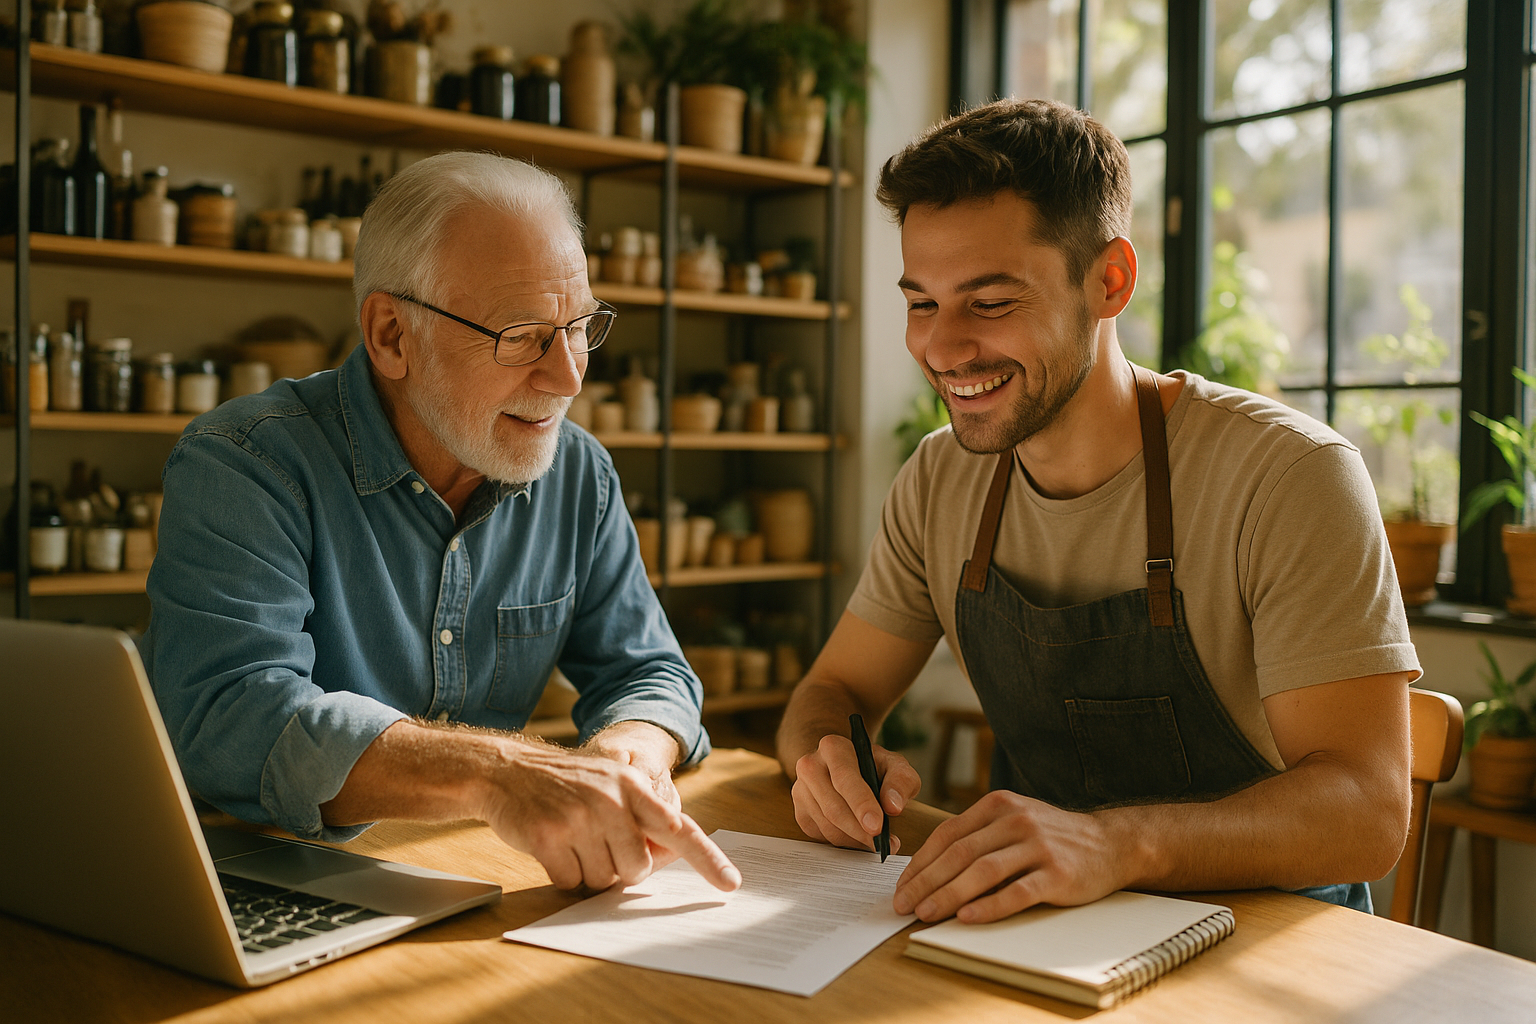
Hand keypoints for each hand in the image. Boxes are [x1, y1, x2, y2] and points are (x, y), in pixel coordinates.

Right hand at [480, 738, 739, 893]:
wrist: (506, 770)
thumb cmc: (565, 785)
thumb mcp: (610, 786)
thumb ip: (643, 818)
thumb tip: (672, 856)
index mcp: (633, 786)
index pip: (680, 828)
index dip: (708, 859)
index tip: (730, 884)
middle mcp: (611, 800)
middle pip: (637, 869)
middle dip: (620, 869)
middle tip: (596, 844)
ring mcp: (579, 818)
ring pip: (603, 881)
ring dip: (588, 871)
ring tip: (571, 839)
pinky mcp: (549, 837)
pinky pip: (571, 883)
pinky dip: (563, 874)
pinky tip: (552, 847)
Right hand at [791, 732, 921, 853]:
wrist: (852, 770)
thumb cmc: (876, 768)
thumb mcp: (896, 767)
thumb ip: (901, 781)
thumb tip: (893, 806)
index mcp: (833, 747)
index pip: (844, 778)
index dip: (861, 804)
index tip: (877, 827)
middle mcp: (810, 766)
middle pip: (834, 807)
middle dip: (860, 831)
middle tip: (883, 844)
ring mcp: (801, 790)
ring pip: (827, 825)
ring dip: (854, 840)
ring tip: (877, 843)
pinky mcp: (800, 812)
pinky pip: (822, 835)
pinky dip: (844, 842)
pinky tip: (860, 838)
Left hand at [893, 790, 1128, 922]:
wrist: (1111, 843)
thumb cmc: (1052, 838)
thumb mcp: (1013, 823)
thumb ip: (978, 837)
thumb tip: (930, 871)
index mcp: (998, 806)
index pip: (948, 835)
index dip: (920, 863)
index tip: (901, 887)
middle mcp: (1016, 821)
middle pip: (959, 854)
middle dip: (926, 882)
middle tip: (904, 906)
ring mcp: (1038, 846)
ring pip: (983, 872)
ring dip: (949, 895)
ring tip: (926, 914)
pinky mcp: (1057, 873)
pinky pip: (1017, 892)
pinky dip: (990, 906)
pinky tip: (968, 917)